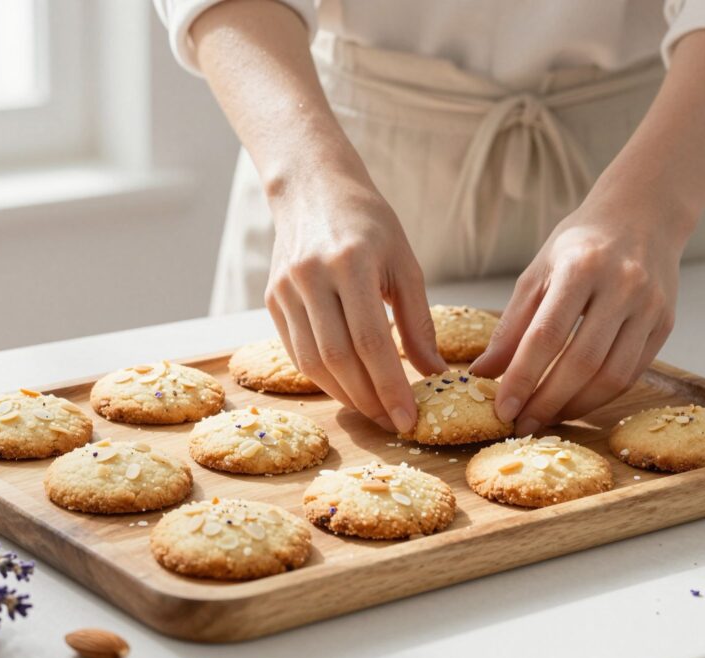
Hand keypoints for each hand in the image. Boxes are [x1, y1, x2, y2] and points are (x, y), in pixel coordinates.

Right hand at [265, 169, 445, 432]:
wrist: (313, 188)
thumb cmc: (368, 223)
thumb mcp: (404, 263)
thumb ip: (418, 321)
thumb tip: (433, 374)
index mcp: (352, 262)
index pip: (371, 341)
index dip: (390, 386)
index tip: (408, 419)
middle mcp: (312, 276)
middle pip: (339, 358)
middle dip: (368, 399)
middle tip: (393, 422)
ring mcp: (286, 289)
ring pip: (312, 362)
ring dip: (345, 395)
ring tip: (373, 410)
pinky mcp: (271, 299)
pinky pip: (296, 352)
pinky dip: (323, 378)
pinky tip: (347, 387)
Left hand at [470, 194, 684, 434]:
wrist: (642, 216)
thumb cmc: (580, 245)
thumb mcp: (537, 273)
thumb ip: (511, 325)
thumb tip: (482, 373)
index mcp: (580, 268)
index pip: (546, 335)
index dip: (522, 378)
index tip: (503, 409)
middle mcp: (621, 286)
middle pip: (581, 362)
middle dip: (547, 402)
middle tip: (521, 426)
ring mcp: (649, 306)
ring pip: (612, 375)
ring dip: (575, 406)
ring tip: (545, 419)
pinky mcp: (665, 323)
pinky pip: (632, 373)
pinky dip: (600, 396)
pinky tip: (574, 403)